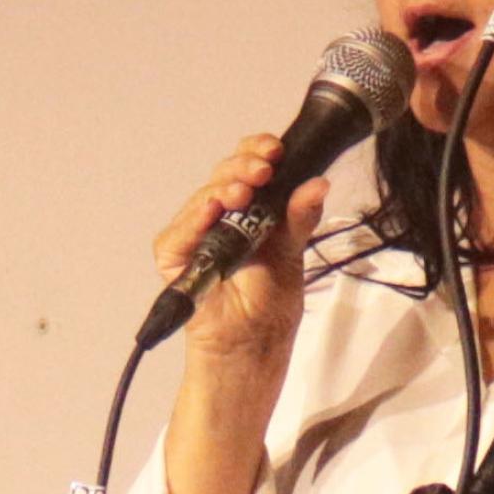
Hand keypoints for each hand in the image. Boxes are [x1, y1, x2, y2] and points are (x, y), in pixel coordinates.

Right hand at [153, 125, 336, 376]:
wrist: (252, 344)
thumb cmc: (268, 304)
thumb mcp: (292, 252)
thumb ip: (300, 217)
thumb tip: (318, 183)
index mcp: (251, 208)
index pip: (248, 166)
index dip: (257, 150)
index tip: (275, 149)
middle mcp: (222, 215)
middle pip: (224, 175)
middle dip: (244, 166)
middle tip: (264, 170)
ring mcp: (196, 233)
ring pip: (204, 197)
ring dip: (223, 189)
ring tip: (243, 192)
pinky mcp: (175, 256)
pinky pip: (180, 231)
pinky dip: (195, 219)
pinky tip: (212, 210)